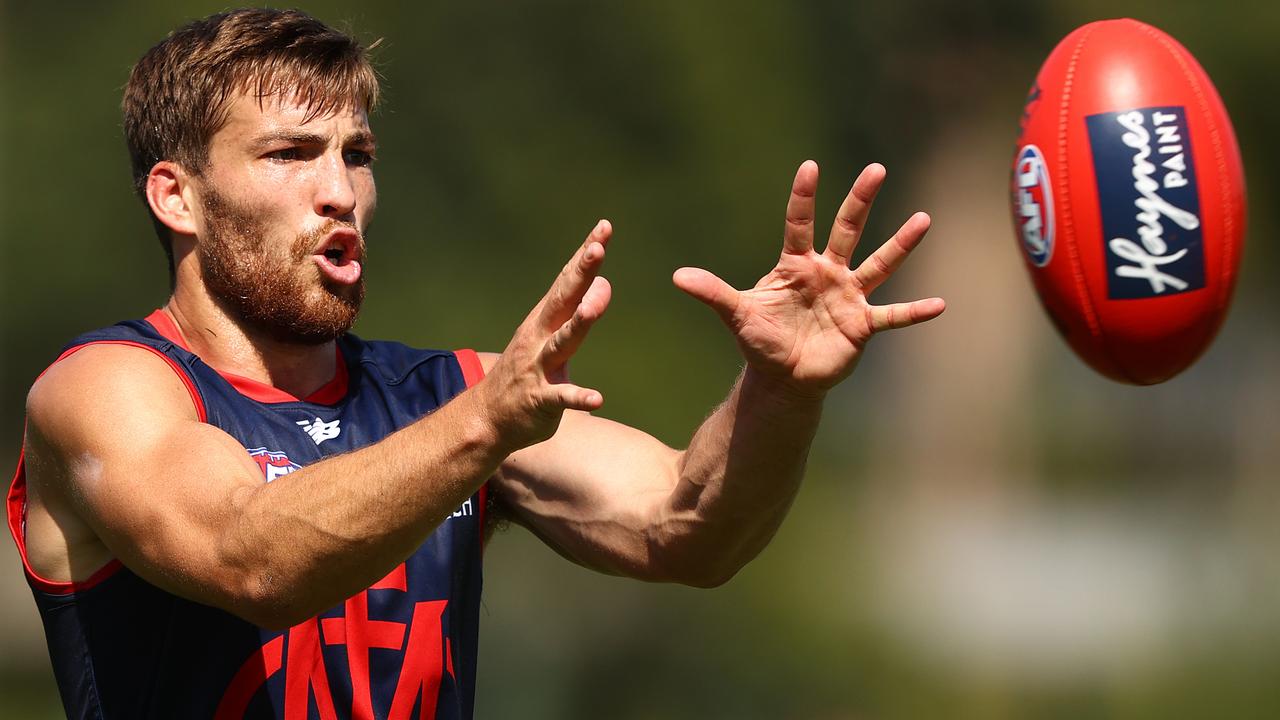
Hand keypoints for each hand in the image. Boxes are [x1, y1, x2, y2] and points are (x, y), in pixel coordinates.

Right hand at [478, 220, 613, 449]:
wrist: (486, 420)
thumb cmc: (526, 375)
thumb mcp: (550, 338)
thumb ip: (577, 313)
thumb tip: (602, 284)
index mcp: (544, 320)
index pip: (568, 281)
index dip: (585, 255)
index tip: (604, 227)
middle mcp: (539, 337)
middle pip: (563, 300)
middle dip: (581, 274)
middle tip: (597, 248)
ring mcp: (537, 368)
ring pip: (561, 342)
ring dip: (578, 324)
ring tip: (594, 306)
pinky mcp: (539, 401)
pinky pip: (561, 398)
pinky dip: (578, 397)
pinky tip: (596, 398)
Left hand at [673, 161, 944, 396]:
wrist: (783, 379)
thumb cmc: (760, 342)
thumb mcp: (737, 315)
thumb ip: (713, 293)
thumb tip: (678, 277)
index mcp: (796, 265)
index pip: (799, 223)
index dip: (803, 197)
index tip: (808, 166)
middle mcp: (828, 273)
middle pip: (847, 230)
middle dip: (860, 200)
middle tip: (876, 169)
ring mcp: (849, 297)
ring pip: (879, 264)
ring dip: (900, 244)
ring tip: (923, 219)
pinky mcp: (862, 325)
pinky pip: (893, 315)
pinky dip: (914, 312)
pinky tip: (940, 304)